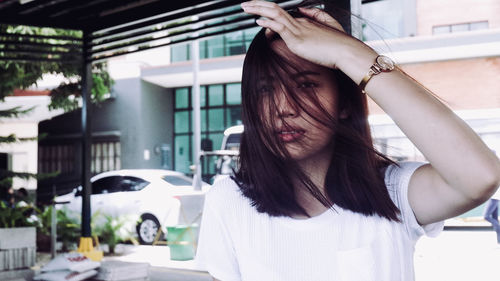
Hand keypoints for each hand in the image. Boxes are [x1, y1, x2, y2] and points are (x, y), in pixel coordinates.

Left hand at [240, 0, 369, 68]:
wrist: (346, 52)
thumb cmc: (339, 44)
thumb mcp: (328, 26)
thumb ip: (315, 16)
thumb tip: (302, 10)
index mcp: (305, 22)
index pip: (282, 14)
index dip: (267, 11)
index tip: (256, 10)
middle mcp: (300, 23)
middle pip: (275, 9)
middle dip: (258, 5)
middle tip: (245, 4)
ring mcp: (298, 31)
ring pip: (274, 14)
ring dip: (257, 10)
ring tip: (245, 7)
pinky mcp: (297, 40)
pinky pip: (279, 27)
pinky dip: (268, 22)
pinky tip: (258, 20)